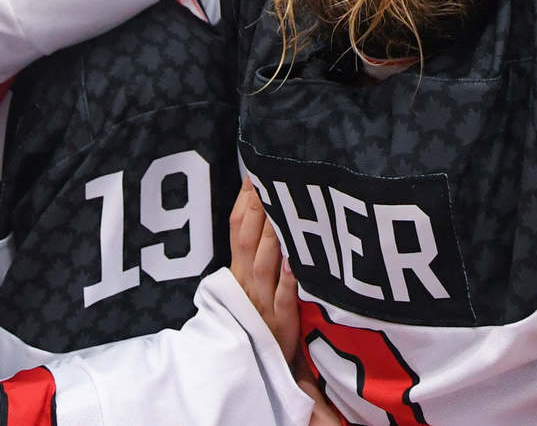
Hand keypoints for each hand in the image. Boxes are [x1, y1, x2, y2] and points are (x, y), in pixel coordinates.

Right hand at [229, 181, 300, 365]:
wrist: (263, 368)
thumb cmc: (261, 318)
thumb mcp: (252, 283)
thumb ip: (258, 248)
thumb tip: (265, 207)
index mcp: (240, 270)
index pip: (238, 227)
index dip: (245, 198)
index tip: (256, 169)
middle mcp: (248, 282)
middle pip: (249, 239)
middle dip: (259, 207)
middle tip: (271, 176)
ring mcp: (263, 302)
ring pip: (265, 264)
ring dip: (272, 236)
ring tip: (285, 208)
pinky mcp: (281, 324)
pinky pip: (285, 299)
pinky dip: (289, 280)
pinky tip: (297, 260)